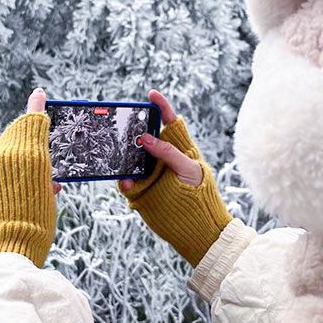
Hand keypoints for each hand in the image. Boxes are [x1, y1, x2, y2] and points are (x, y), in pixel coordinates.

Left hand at [0, 88, 57, 266]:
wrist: (1, 253)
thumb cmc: (35, 227)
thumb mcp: (48, 196)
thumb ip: (45, 175)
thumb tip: (50, 176)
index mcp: (28, 155)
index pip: (32, 124)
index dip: (37, 108)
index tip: (39, 94)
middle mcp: (0, 155)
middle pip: (14, 141)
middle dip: (25, 151)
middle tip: (35, 171)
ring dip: (6, 170)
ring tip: (16, 196)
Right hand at [118, 90, 232, 266]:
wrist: (197, 228)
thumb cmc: (201, 195)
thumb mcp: (189, 171)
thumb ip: (170, 154)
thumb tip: (147, 139)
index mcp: (178, 149)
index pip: (170, 123)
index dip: (161, 107)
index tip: (151, 94)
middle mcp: (160, 159)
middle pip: (144, 138)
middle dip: (133, 130)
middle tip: (125, 124)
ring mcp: (149, 175)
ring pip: (131, 160)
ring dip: (125, 157)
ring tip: (122, 154)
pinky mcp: (141, 191)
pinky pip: (127, 182)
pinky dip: (125, 182)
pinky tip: (128, 182)